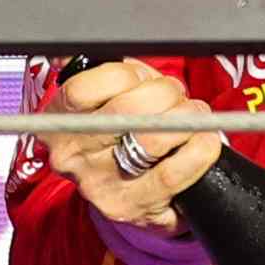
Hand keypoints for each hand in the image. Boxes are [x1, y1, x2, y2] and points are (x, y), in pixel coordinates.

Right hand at [32, 60, 226, 226]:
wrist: (129, 196)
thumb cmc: (120, 138)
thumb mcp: (103, 103)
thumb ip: (110, 76)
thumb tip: (131, 58)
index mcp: (59, 121)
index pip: (82, 90)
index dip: (124, 75)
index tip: (142, 76)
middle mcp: (72, 155)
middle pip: (125, 111)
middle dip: (165, 93)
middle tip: (176, 95)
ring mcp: (101, 184)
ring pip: (152, 138)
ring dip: (186, 118)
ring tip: (193, 115)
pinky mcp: (133, 206)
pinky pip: (175, 172)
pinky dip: (200, 149)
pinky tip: (205, 140)